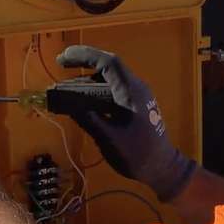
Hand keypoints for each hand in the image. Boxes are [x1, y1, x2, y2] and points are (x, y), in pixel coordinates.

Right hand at [56, 46, 196, 200]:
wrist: (162, 168)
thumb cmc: (138, 154)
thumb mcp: (110, 139)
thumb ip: (89, 120)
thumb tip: (68, 105)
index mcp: (131, 92)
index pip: (108, 63)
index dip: (84, 56)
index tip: (63, 58)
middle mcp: (135, 88)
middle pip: (107, 68)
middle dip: (83, 65)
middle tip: (61, 65)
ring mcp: (136, 96)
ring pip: (108, 80)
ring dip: (87, 80)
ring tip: (66, 88)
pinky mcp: (134, 106)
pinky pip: (112, 91)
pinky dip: (95, 92)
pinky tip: (82, 101)